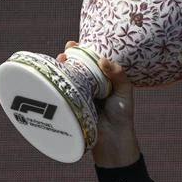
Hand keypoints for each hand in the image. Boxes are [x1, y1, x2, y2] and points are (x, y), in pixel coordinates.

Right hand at [58, 41, 140, 167]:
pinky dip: (58, 83)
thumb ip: (117, 74)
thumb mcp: (125, 91)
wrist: (114, 138)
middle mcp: (89, 85)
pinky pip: (63, 91)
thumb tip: (102, 59)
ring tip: (60, 61)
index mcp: (101, 79)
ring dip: (60, 68)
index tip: (74, 44)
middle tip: (66, 52)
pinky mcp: (71, 104)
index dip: (81, 51)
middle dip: (67, 57)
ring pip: (67, 77)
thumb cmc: (122, 114)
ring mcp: (78, 94)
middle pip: (75, 66)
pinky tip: (56, 77)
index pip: (90, 60)